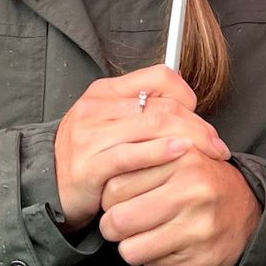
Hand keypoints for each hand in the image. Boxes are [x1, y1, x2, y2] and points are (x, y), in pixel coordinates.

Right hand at [53, 65, 229, 232]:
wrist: (48, 189)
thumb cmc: (90, 159)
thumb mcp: (111, 126)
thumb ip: (142, 113)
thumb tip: (188, 107)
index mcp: (104, 92)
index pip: (157, 77)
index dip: (186, 93)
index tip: (199, 115)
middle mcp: (95, 108)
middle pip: (161, 105)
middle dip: (198, 125)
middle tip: (217, 145)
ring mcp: (89, 136)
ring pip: (152, 126)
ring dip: (190, 139)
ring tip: (210, 153)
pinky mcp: (89, 165)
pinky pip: (131, 154)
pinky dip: (160, 152)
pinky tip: (181, 153)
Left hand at [98, 145, 261, 265]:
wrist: (247, 210)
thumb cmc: (198, 181)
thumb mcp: (175, 155)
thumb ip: (140, 158)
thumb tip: (97, 173)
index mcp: (179, 158)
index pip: (114, 186)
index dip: (107, 199)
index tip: (117, 200)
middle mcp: (191, 190)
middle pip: (119, 221)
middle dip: (112, 227)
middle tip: (120, 224)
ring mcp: (199, 226)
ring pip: (132, 250)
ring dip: (131, 247)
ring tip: (142, 236)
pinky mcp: (203, 256)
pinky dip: (154, 260)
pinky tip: (168, 245)